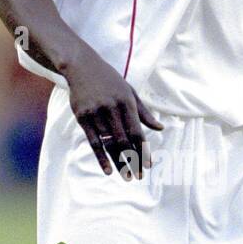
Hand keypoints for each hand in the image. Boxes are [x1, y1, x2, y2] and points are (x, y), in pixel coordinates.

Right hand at [64, 49, 162, 178]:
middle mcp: (112, 108)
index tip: (148, 165)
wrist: (82, 66)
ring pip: (109, 143)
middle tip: (138, 176)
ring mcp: (96, 112)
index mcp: (127, 102)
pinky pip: (93, 142)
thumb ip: (144, 112)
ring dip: (118, 162)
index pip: (137, 131)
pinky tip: (108, 170)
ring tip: (125, 176)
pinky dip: (101, 157)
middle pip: (124, 140)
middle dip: (132, 160)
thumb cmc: (110, 81)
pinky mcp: (82, 117)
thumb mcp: (130, 92)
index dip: (143, 150)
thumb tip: (160, 128)